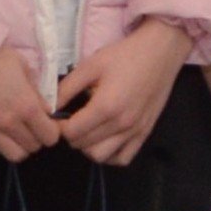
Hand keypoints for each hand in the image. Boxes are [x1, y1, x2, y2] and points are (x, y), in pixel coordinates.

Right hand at [0, 48, 65, 165]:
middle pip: (32, 147)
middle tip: (26, 126)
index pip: (50, 136)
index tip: (45, 124)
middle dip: (34, 137)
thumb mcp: (22, 66)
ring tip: (8, 134)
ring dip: (14, 146)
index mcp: (26, 106)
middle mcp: (8, 123)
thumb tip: (46, 110)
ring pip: (12, 155)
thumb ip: (36, 91)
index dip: (50, 131)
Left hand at [53, 20, 189, 164]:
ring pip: (101, 157)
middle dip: (72, 135)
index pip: (71, 133)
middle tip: (72, 119)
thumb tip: (50, 107)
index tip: (60, 115)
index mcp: (105, 107)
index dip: (59, 126)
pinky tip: (105, 140)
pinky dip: (110, 155)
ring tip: (88, 130)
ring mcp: (135, 131)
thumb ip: (66, 88)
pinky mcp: (145, 133)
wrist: (161, 52)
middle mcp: (120, 124)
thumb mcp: (90, 66)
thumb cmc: (125, 55)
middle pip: (83, 146)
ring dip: (88, 147)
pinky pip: (123, 158)